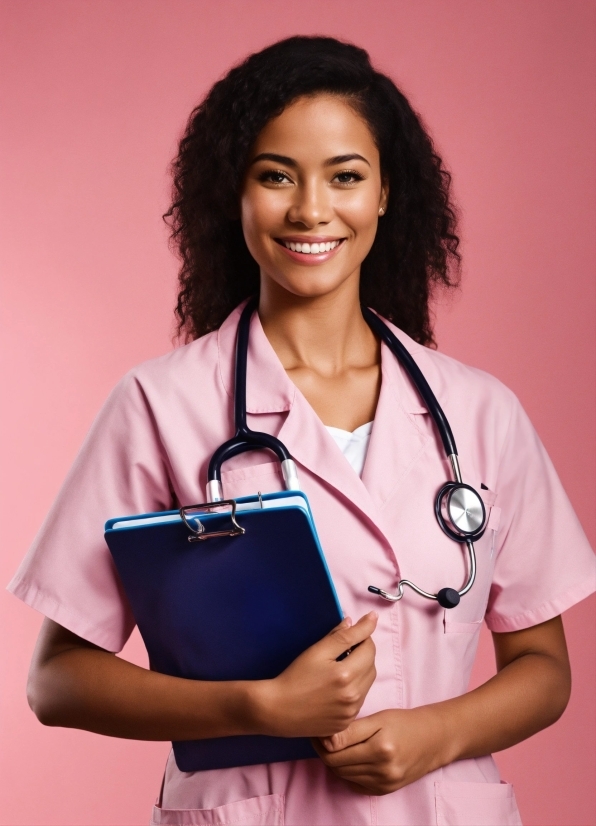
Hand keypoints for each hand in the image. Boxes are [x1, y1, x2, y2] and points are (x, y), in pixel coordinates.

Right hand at [253, 613, 376, 737]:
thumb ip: (343, 635)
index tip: (357, 630)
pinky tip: (337, 686)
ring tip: (341, 666)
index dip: (365, 636)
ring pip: (368, 683)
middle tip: (346, 648)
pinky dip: (355, 688)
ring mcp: (351, 712)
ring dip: (361, 670)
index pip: (369, 649)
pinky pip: (360, 699)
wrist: (278, 710)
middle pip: (371, 666)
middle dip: (363, 653)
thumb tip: (369, 620)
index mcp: (346, 675)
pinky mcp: (347, 723)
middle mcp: (353, 696)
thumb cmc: (295, 677)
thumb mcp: (317, 651)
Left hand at [313, 707, 449, 794]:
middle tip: (320, 736)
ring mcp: (384, 783)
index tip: (316, 729)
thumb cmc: (405, 722)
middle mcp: (382, 769)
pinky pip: (355, 784)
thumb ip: (352, 730)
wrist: (434, 739)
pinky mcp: (385, 790)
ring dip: (334, 761)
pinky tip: (348, 758)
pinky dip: (347, 772)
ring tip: (333, 744)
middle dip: (324, 751)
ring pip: (343, 775)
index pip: (335, 751)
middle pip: (337, 765)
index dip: (320, 740)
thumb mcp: (379, 718)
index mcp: (379, 747)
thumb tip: (325, 739)